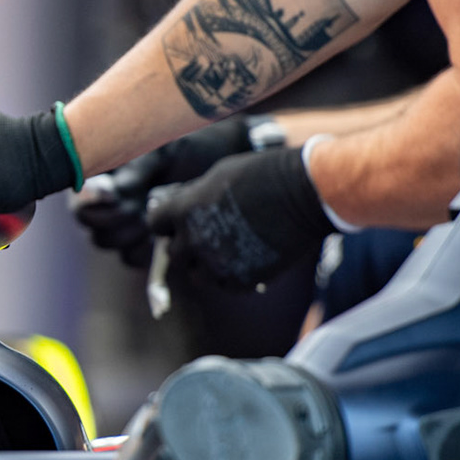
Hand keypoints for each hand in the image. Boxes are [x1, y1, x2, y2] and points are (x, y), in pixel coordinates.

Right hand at [71, 118, 260, 267]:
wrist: (221, 156)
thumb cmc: (188, 148)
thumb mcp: (160, 151)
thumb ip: (135, 171)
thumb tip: (113, 193)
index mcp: (102, 177)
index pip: (79, 201)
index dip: (90, 204)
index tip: (114, 194)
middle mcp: (106, 202)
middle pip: (92, 228)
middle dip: (117, 221)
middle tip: (140, 206)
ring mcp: (124, 224)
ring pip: (109, 244)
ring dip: (131, 235)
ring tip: (153, 217)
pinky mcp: (144, 242)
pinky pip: (132, 258)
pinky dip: (145, 250)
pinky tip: (163, 233)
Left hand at [143, 147, 334, 288]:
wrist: (303, 194)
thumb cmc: (262, 175)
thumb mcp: (217, 176)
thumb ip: (193, 196)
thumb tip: (180, 205)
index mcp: (183, 210)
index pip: (156, 225)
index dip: (167, 223)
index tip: (178, 221)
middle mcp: (194, 240)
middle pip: (174, 254)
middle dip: (186, 245)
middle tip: (206, 236)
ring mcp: (216, 263)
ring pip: (196, 275)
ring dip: (206, 265)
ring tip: (227, 250)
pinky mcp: (240, 280)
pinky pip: (224, 284)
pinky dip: (231, 275)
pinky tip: (247, 258)